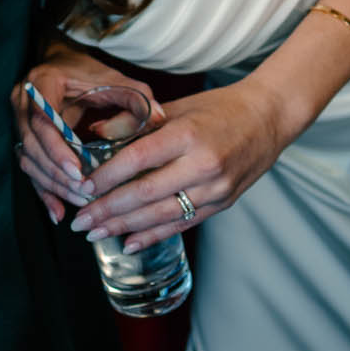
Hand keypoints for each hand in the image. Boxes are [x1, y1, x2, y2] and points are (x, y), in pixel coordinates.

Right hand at [10, 52, 160, 224]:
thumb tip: (159, 118)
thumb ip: (134, 96)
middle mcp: (23, 101)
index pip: (42, 119)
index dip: (57, 148)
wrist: (61, 62)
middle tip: (84, 193)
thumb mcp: (112, 78)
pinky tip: (58, 212)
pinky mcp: (23, 136)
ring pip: (28, 159)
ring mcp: (18, 119)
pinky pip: (28, 166)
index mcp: (42, 82)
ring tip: (80, 202)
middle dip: (57, 174)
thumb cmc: (88, 71)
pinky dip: (43, 190)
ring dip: (53, 185)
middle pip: (32, 145)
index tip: (79, 171)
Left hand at [72, 79, 285, 248]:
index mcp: (188, 134)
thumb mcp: (177, 107)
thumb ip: (137, 123)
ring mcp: (215, 189)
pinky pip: (182, 224)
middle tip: (81, 221)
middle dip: (109, 210)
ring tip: (96, 234)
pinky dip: (154, 235)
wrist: (268, 118)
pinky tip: (130, 243)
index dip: (108, 176)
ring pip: (162, 215)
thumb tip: (96, 133)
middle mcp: (202, 165)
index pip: (138, 158)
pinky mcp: (222, 204)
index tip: (83, 187)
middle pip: (146, 193)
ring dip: (125, 227)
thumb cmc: (218, 108)